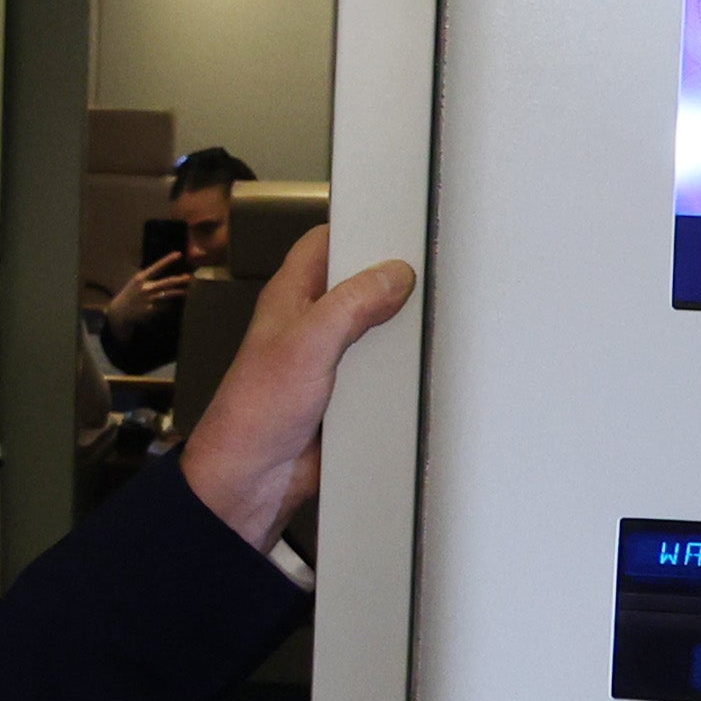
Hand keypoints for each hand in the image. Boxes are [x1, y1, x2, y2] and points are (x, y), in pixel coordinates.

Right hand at [101, 250, 196, 344]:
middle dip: (179, 279)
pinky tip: (169, 305)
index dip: (168, 260)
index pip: (157, 266)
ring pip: (167, 294)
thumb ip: (148, 277)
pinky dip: (167, 305)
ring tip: (185, 291)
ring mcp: (148, 299)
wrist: (119, 312)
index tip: (179, 254)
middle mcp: (145, 287)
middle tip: (189, 277)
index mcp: (141, 278)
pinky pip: (163, 306)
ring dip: (177, 292)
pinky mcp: (150, 310)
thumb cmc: (130, 295)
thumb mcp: (135, 283)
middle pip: (167, 282)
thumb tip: (163, 272)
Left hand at [176, 226, 416, 550]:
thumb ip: (350, 305)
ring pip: (376, 331)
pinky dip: (403, 372)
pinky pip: (382, 376)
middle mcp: (311, 324)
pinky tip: (435, 364)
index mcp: (291, 297)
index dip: (359, 228)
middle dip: (395, 279)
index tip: (403, 218)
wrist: (248, 483)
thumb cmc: (255, 411)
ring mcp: (329, 361)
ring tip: (452, 309)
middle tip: (441, 265)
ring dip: (403, 329)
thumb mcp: (305, 345)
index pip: (326, 243)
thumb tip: (394, 274)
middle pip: (360, 286)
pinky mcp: (346, 398)